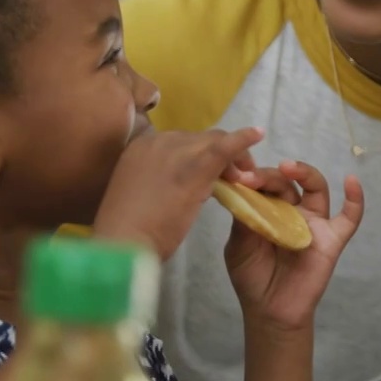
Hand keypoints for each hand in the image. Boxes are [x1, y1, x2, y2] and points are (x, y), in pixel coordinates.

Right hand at [93, 127, 263, 259]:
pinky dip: (243, 139)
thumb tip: (180, 185)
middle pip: (199, 139)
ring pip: (213, 141)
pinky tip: (259, 134)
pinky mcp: (194, 165)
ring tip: (246, 178)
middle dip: (221, 155)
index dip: (199, 155)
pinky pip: (224, 146)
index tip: (213, 173)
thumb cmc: (127, 233)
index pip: (180, 143)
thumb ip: (158, 182)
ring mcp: (174, 150)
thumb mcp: (141, 197)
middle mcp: (156, 141)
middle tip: (237, 177)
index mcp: (139, 148)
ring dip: (233, 157)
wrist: (121, 246)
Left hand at [224, 161, 363, 331]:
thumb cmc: (252, 277)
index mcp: (269, 209)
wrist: (270, 311)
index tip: (237, 178)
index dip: (253, 178)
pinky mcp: (332, 239)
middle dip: (270, 175)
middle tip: (252, 178)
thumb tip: (243, 191)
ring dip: (304, 173)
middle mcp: (293, 210)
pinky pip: (349, 218)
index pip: (265, 184)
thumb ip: (244, 220)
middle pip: (288, 182)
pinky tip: (352, 181)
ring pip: (317, 188)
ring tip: (288, 167)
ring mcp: (314, 223)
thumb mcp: (239, 246)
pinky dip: (355, 199)